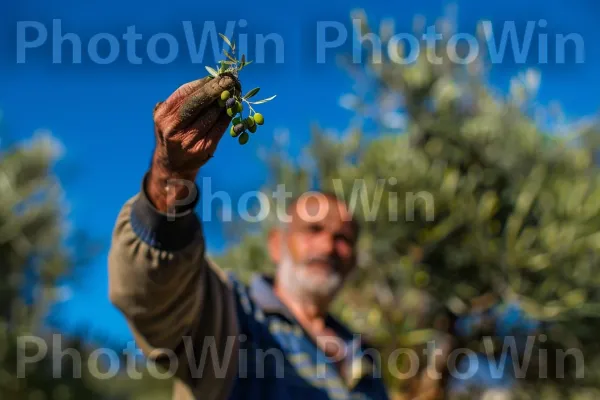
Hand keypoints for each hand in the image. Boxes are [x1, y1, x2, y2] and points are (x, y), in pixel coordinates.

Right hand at [147, 73, 240, 211]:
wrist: (173, 164)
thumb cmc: (174, 132)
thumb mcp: (169, 115)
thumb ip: (183, 99)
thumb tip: (211, 78)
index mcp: (163, 115)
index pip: (186, 92)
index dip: (204, 82)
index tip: (219, 74)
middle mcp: (173, 127)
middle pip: (198, 102)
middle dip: (216, 88)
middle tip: (231, 79)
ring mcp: (189, 140)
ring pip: (212, 114)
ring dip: (226, 101)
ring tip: (234, 92)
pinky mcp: (204, 148)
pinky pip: (221, 127)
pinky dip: (228, 116)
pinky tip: (233, 108)